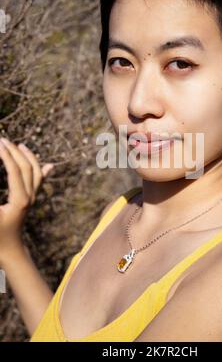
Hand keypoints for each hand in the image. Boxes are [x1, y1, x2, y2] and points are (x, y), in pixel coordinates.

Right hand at [0, 137, 53, 257]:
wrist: (9, 251)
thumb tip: (8, 177)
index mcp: (20, 199)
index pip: (15, 170)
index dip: (5, 155)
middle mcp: (30, 197)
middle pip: (27, 168)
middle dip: (15, 152)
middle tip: (3, 139)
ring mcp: (32, 199)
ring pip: (36, 173)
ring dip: (29, 157)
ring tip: (20, 145)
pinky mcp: (30, 201)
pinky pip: (39, 183)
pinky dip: (43, 171)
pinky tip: (48, 165)